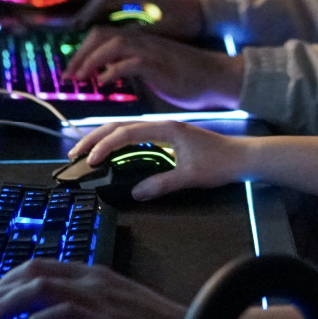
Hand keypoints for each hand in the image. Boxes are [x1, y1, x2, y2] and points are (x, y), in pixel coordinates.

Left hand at [0, 260, 184, 318]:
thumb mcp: (115, 313)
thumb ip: (86, 309)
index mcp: (92, 273)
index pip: (38, 266)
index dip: (5, 281)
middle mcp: (90, 277)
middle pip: (29, 272)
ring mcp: (98, 295)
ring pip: (38, 287)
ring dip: (3, 305)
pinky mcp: (104, 318)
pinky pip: (61, 314)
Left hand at [66, 29, 243, 110]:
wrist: (216, 77)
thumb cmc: (187, 77)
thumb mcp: (151, 72)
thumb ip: (131, 70)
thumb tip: (110, 75)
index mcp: (139, 41)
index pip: (103, 34)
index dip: (83, 51)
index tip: (73, 71)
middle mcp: (142, 40)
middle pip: (101, 34)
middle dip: (80, 54)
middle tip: (68, 76)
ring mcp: (151, 49)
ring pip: (112, 43)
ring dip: (91, 60)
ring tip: (81, 78)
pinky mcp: (159, 63)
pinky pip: (131, 61)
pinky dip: (114, 70)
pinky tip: (105, 82)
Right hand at [69, 119, 252, 198]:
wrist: (242, 157)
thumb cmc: (220, 163)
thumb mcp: (190, 176)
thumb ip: (162, 184)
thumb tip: (135, 192)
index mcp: (165, 128)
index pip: (126, 133)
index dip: (105, 145)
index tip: (90, 160)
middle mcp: (162, 125)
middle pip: (120, 126)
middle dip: (95, 138)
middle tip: (75, 153)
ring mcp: (163, 131)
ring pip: (125, 129)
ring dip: (104, 139)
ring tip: (85, 152)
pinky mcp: (166, 138)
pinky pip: (135, 137)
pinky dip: (117, 143)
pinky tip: (110, 153)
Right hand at [73, 0, 205, 40]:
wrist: (210, 6)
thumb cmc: (193, 19)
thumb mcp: (168, 29)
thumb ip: (141, 33)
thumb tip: (115, 42)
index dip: (91, 11)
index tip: (79, 27)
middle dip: (86, 13)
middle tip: (74, 29)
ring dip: (93, 14)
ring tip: (81, 31)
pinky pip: (117, 3)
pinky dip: (104, 15)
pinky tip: (97, 32)